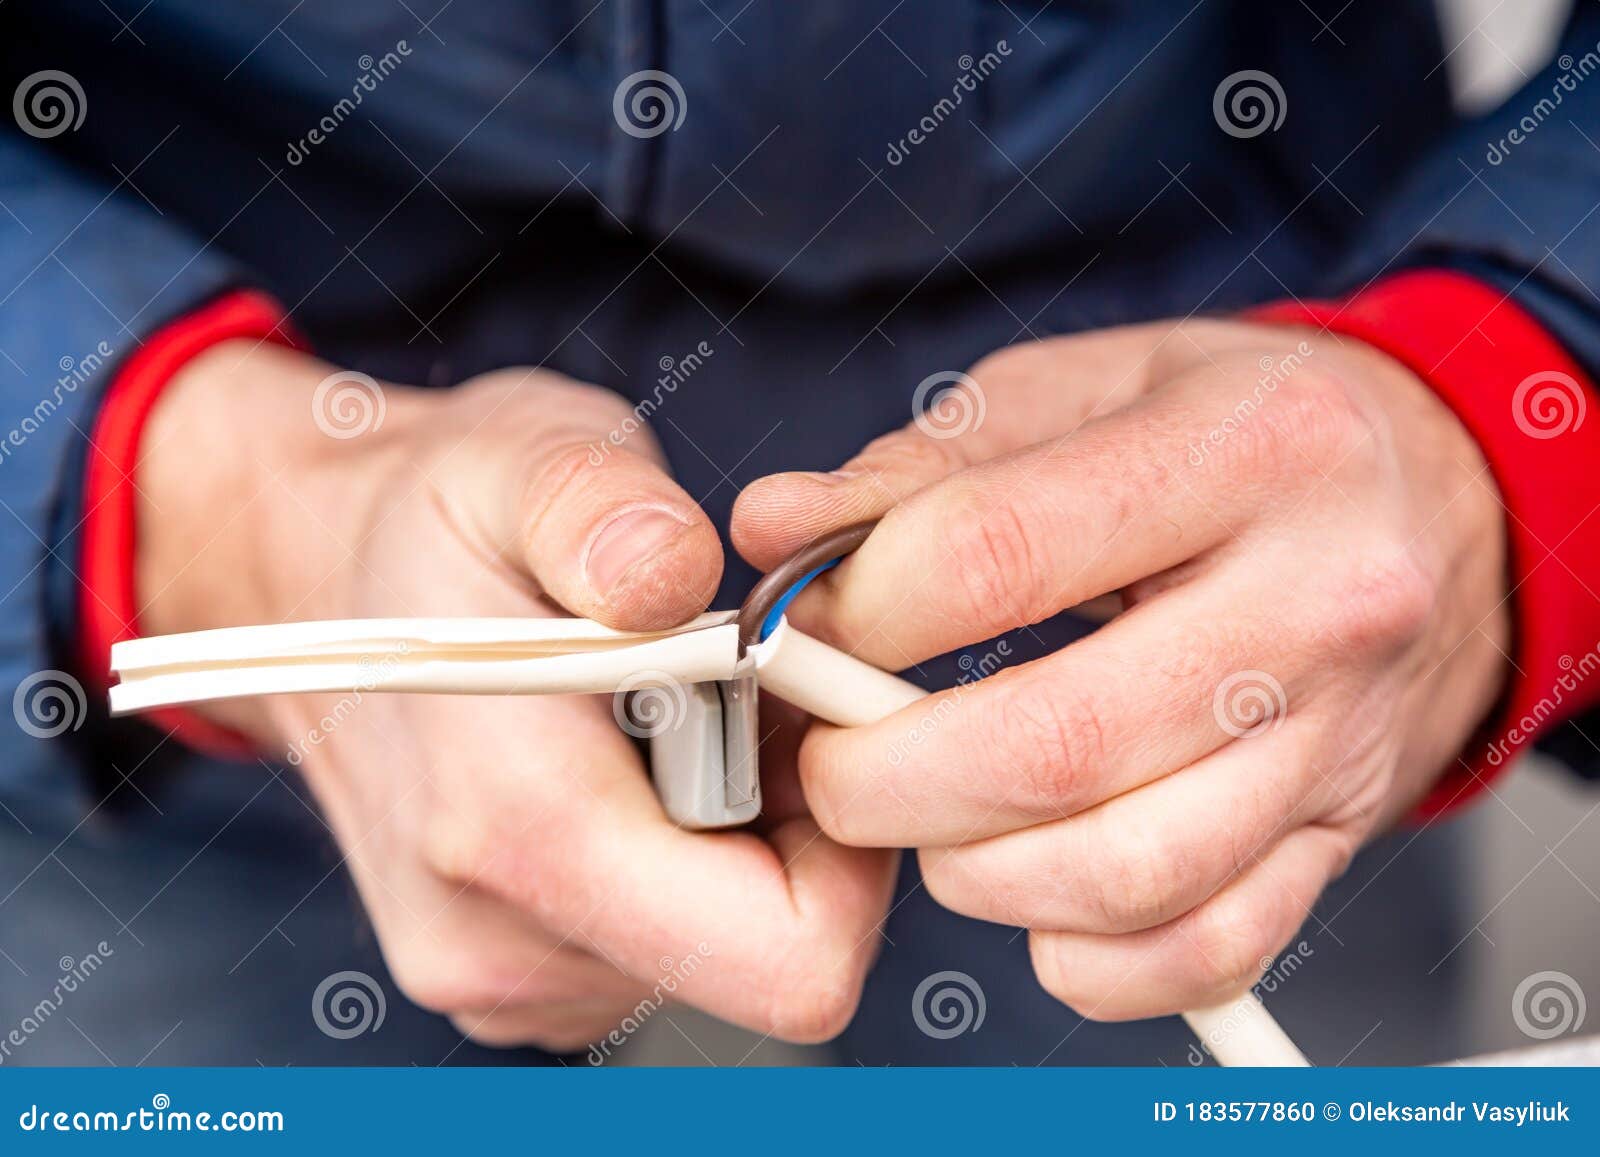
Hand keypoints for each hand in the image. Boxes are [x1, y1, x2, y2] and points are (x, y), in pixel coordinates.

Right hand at [137, 341, 894, 1049]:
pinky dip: (683, 854)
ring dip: (733, 828)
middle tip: (725, 688)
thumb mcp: (521, 455)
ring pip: (722, 945)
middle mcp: (500, 941)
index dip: (852, 847)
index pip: (787, 958)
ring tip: (658, 711)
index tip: (804, 721)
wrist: (306, 584)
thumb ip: (599, 507)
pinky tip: (626, 760)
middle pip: (768, 948)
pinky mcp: (512, 974)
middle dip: (786, 816)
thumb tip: (671, 573)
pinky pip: (666, 945)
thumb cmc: (428, 517)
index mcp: (517, 832)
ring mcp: (502, 975)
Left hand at [733, 319, 1508, 1020]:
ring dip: (974, 874)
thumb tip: (777, 527)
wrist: (1446, 502)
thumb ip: (924, 463)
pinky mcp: (1340, 833)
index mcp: (1242, 452)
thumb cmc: (1240, 431)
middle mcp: (1313, 602)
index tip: (805, 634)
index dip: (857, 613)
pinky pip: (1202, 948)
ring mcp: (1337, 737)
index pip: (995, 553)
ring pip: (1125, 873)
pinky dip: (1084, 956)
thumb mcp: (1089, 387)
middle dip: (887, 780)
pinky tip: (1033, 896)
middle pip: (1055, 746)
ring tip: (929, 822)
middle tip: (832, 767)